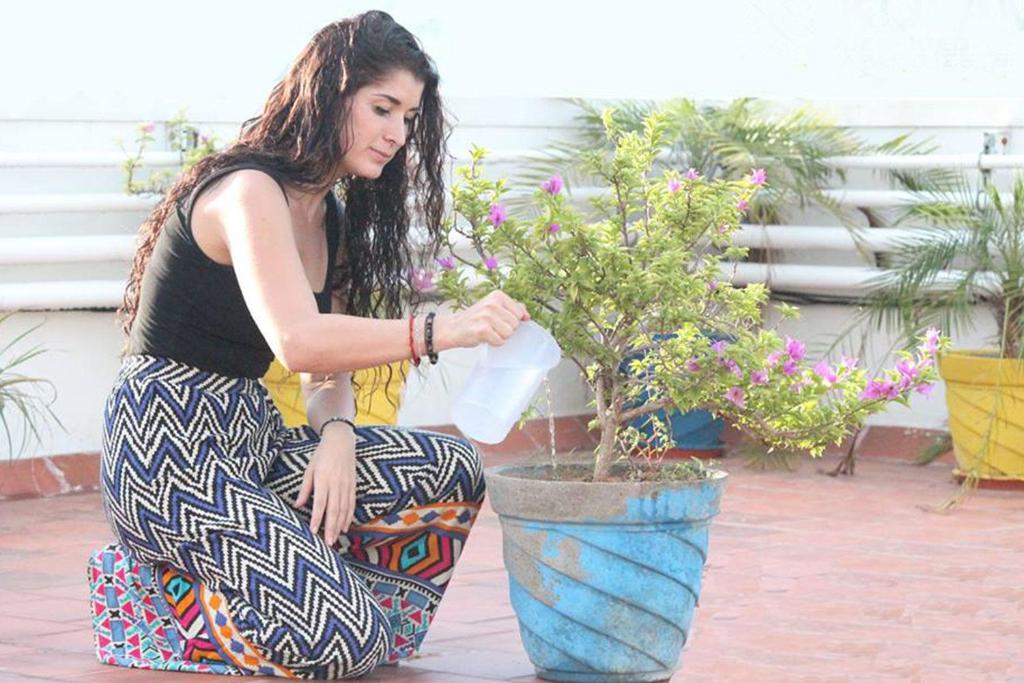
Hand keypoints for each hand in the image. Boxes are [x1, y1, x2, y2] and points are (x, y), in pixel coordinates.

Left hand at [293, 422, 356, 545]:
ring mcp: (346, 484)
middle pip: (334, 509)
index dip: (317, 518)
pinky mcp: (353, 485)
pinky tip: (345, 526)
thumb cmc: (321, 455)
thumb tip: (298, 504)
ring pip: (344, 508)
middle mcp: (336, 483)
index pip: (320, 502)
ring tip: (335, 538)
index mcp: (323, 479)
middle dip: (331, 527)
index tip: (314, 530)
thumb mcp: (309, 469)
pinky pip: (351, 503)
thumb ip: (305, 488)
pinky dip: (349, 516)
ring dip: (340, 525)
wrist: (341, 441)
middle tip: (328, 542)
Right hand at [435, 290, 529, 349]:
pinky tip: (484, 337)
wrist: (453, 328)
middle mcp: (492, 304)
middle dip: (505, 329)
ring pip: (509, 334)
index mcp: (497, 296)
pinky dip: (493, 342)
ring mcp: (487, 316)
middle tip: (491, 327)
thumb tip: (526, 315)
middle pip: (515, 324)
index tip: (499, 320)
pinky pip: (500, 341)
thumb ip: (511, 308)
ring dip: (499, 336)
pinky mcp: (483, 329)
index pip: (520, 312)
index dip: (511, 320)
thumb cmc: (474, 319)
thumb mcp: (493, 307)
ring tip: (488, 331)